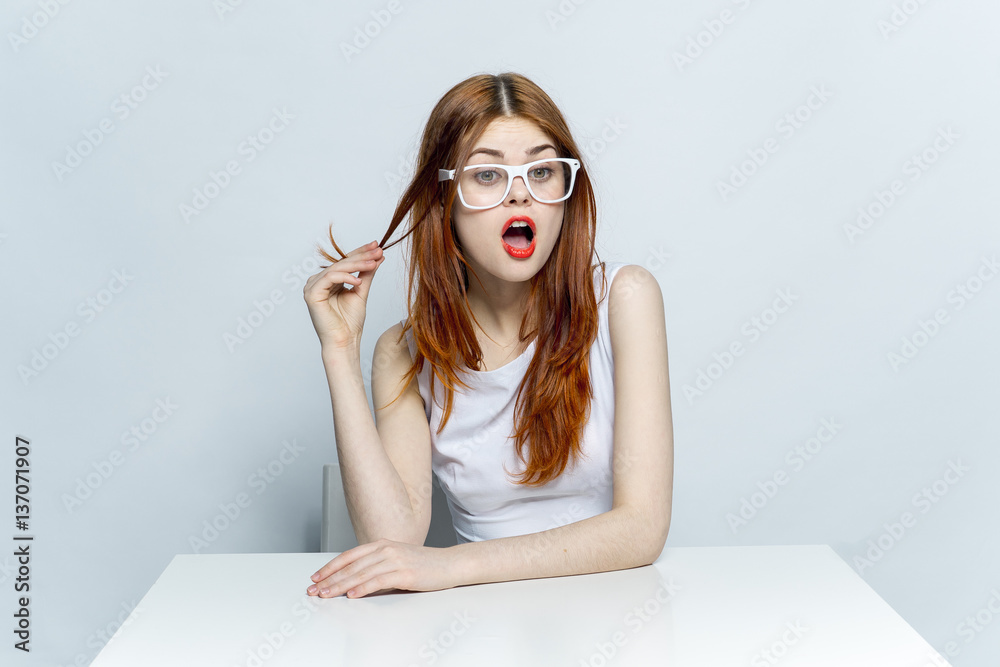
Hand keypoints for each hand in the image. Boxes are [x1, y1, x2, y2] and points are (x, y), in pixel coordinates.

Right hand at [302, 240, 384, 349]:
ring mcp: (312, 287)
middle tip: (377, 251)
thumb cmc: (351, 322)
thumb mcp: (361, 292)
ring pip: (336, 268)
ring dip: (356, 264)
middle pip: (341, 263)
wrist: (345, 341)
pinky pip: (329, 278)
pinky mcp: (311, 294)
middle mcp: (318, 281)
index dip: (361, 253)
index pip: (345, 262)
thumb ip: (367, 274)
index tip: (377, 246)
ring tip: (373, 263)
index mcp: (328, 280)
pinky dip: (345, 277)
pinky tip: (358, 281)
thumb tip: (378, 256)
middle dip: (361, 256)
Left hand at [306, 539, 462, 598]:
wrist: (449, 564)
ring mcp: (395, 560)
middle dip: (330, 579)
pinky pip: (378, 581)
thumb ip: (376, 565)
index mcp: (381, 544)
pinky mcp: (404, 573)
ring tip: (327, 594)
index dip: (330, 567)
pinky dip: (363, 588)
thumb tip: (352, 579)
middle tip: (315, 590)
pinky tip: (352, 595)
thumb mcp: (396, 559)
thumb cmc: (423, 564)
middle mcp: (386, 549)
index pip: (349, 556)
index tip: (316, 577)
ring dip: (340, 585)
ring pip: (360, 574)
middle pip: (351, 566)